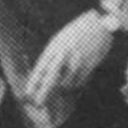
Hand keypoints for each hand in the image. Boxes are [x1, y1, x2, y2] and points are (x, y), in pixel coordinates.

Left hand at [23, 10, 120, 125]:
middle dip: (44, 92)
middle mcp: (64, 53)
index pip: (41, 67)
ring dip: (63, 88)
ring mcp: (76, 60)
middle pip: (51, 77)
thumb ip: (54, 54)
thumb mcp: (61, 38)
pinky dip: (76, 83)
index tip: (28, 93)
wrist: (99, 23)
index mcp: (54, 46)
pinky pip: (79, 80)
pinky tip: (74, 82)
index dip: (34, 81)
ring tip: (62, 89)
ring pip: (67, 82)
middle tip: (37, 103)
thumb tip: (45, 71)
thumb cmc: (78, 30)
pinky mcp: (89, 65)